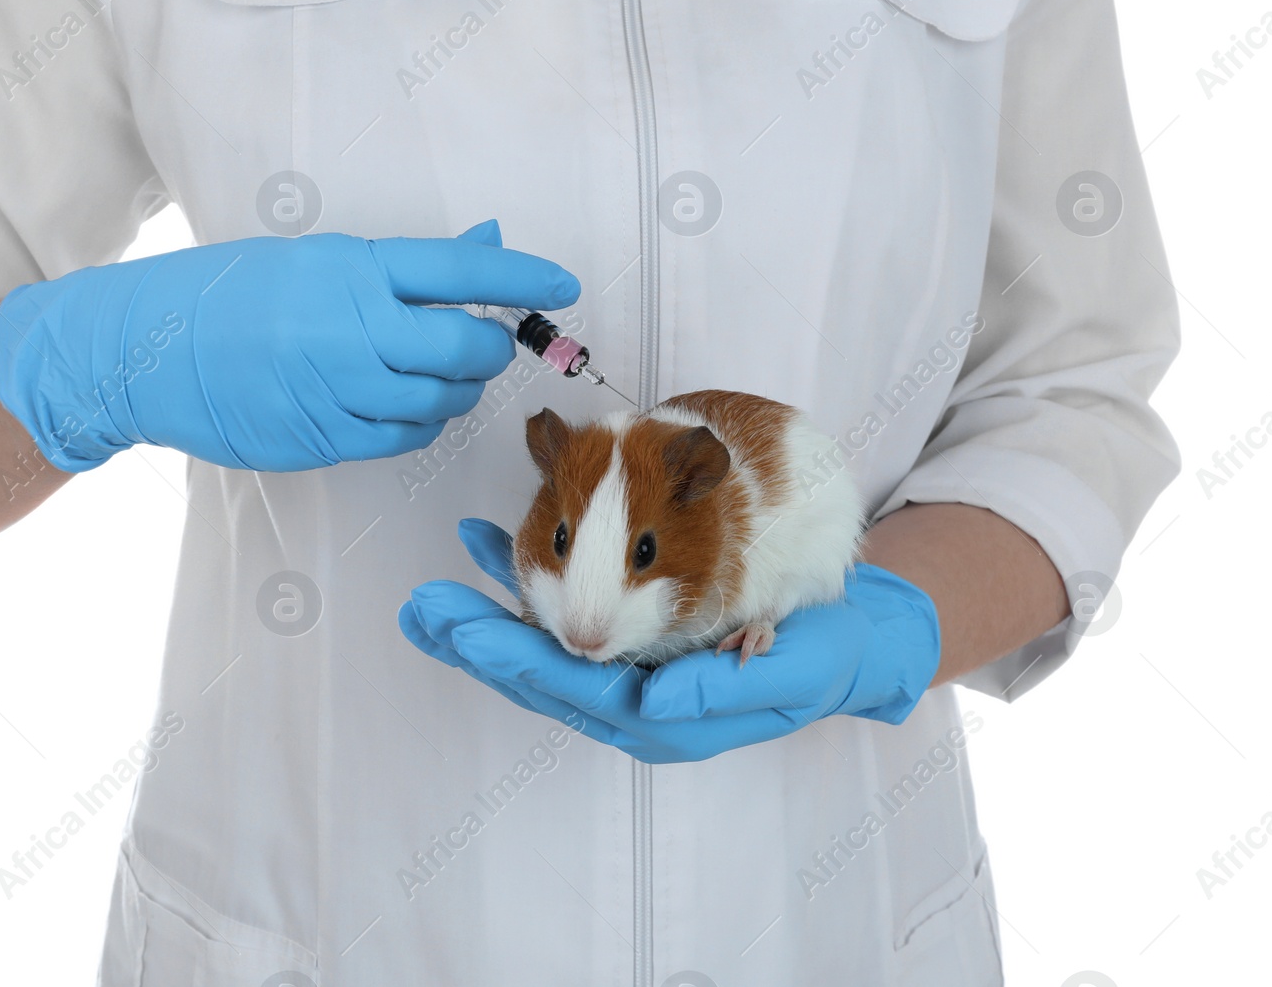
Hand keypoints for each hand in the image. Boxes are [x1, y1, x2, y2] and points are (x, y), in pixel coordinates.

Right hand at [0, 220, 578, 471]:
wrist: (146, 351)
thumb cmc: (230, 294)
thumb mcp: (315, 261)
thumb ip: (401, 267)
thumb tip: (483, 249)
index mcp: (350, 271)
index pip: (459, 273)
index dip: (521, 279)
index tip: (562, 285)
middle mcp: (351, 329)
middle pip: (464, 350)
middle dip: (488, 351)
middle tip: (482, 346)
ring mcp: (337, 390)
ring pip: (439, 402)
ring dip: (452, 392)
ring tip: (428, 376)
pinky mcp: (323, 438)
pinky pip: (402, 438)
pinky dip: (417, 425)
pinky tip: (397, 406)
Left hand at [399, 519, 940, 763]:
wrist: (850, 649)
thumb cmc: (824, 663)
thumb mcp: (794, 675)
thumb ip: (727, 689)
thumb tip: (656, 700)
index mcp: (664, 720)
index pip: (575, 688)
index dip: (517, 660)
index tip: (467, 636)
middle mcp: (632, 705)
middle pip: (539, 673)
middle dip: (478, 642)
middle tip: (422, 612)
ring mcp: (626, 677)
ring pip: (540, 648)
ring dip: (485, 619)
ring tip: (429, 598)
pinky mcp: (629, 646)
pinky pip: (564, 618)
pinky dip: (524, 585)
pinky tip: (486, 551)